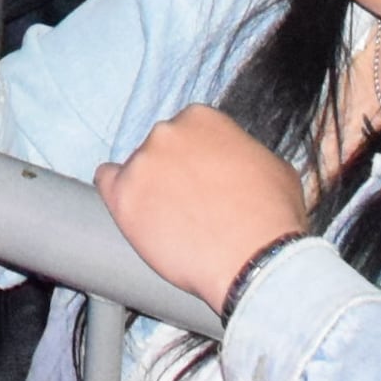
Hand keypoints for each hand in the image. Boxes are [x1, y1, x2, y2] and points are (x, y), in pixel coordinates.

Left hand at [93, 105, 310, 308]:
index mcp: (202, 118)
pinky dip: (118, 195)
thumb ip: (245, 154)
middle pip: (160, 149)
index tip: (201, 181)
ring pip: (137, 170)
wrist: (255, 262)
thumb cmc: (272, 219)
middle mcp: (167, 132)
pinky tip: (132, 211)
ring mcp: (142, 162)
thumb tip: (238, 162)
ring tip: (171, 222)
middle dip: (172, 172)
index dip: (195, 159)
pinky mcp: (123, 196)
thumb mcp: (274, 168)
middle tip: (189, 205)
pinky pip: (106, 183)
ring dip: (150, 189)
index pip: (187, 132)